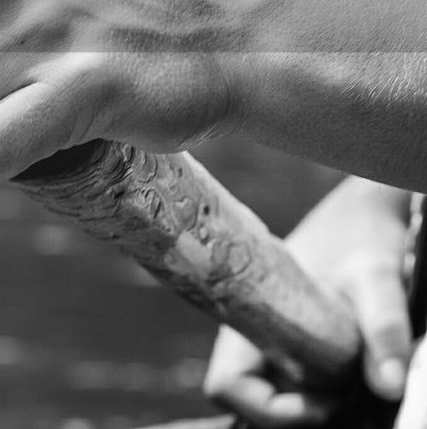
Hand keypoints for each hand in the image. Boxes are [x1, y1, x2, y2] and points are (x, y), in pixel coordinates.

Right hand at [203, 178, 412, 426]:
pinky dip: (323, 385)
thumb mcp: (376, 279)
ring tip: (352, 372)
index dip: (267, 408)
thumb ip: (384, 330)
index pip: (226, 386)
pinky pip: (294, 378)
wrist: (364, 209)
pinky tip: (352, 365)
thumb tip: (390, 387)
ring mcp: (268, 336)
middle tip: (344, 390)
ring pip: (274, 390)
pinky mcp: (291, 339)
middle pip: (251, 397)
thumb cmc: (359, 232)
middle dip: (299, 406)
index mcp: (248, 316)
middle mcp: (250, 331)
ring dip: (313, 394)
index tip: (321, 399)